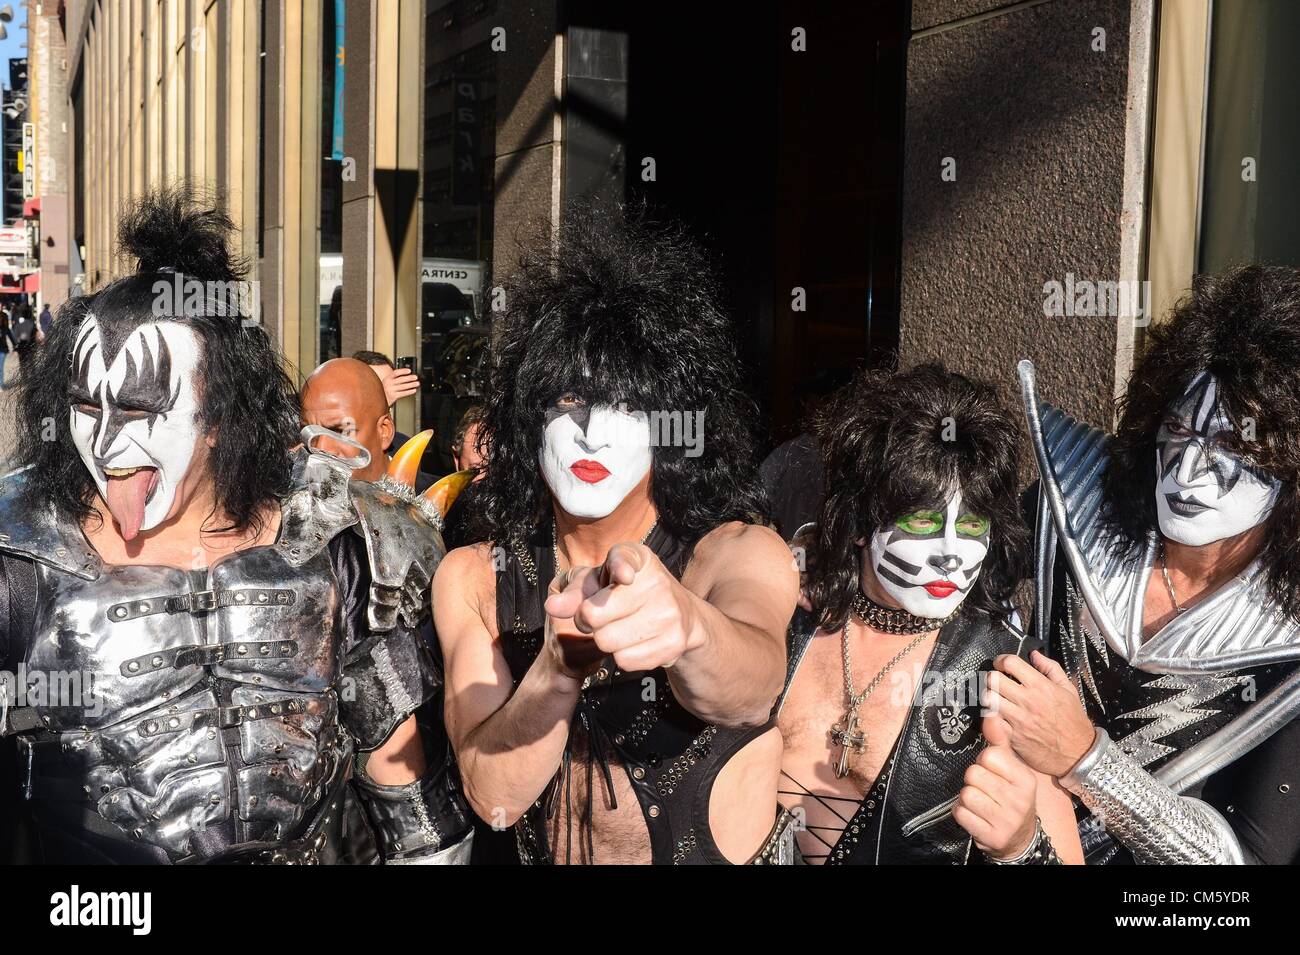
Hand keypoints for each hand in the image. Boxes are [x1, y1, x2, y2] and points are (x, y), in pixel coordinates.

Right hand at [380, 366, 420, 403]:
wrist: (377, 399)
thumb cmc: (385, 390)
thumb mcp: (387, 382)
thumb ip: (394, 379)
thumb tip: (408, 376)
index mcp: (387, 378)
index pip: (396, 373)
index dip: (403, 371)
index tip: (409, 370)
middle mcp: (389, 384)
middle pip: (401, 379)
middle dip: (409, 378)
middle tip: (415, 377)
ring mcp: (391, 390)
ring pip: (403, 386)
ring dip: (412, 384)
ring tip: (417, 383)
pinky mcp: (393, 396)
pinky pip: (403, 393)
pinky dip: (409, 391)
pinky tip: (413, 390)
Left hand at [543, 542, 699, 673]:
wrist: (680, 616)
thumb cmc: (627, 594)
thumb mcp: (599, 583)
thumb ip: (574, 592)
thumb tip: (553, 606)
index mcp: (638, 558)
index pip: (625, 560)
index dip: (621, 568)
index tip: (624, 577)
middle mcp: (658, 582)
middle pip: (594, 615)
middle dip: (589, 621)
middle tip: (602, 616)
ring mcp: (670, 614)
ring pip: (607, 642)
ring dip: (606, 640)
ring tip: (621, 628)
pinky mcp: (673, 643)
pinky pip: (625, 661)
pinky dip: (623, 656)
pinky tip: (636, 642)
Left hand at [953, 715, 1039, 859]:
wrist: (1020, 839)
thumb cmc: (1012, 797)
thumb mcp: (1012, 769)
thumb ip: (999, 742)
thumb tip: (990, 713)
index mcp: (1025, 779)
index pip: (990, 756)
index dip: (984, 762)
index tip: (991, 771)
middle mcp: (1019, 800)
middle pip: (973, 774)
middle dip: (974, 780)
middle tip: (985, 789)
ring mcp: (1006, 821)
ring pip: (966, 794)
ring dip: (967, 798)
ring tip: (981, 802)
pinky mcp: (991, 837)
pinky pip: (960, 813)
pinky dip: (962, 813)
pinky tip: (976, 815)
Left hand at [985, 650, 1096, 777]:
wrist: (1078, 754)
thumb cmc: (1073, 722)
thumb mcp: (1068, 690)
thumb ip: (1050, 668)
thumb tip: (1035, 655)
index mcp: (1041, 687)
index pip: (1011, 663)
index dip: (1001, 660)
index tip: (1000, 664)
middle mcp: (1028, 701)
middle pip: (993, 679)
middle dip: (991, 677)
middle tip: (995, 681)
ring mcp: (1018, 719)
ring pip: (988, 698)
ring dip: (988, 696)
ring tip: (994, 698)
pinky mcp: (1012, 737)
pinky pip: (990, 721)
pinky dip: (990, 716)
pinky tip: (996, 715)